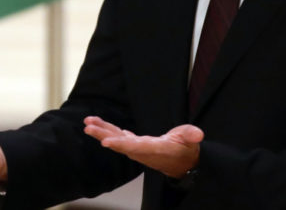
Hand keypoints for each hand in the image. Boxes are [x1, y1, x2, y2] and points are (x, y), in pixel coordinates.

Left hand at [83, 117, 202, 178]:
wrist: (182, 163)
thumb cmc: (186, 149)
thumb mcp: (191, 141)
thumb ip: (191, 136)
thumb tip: (197, 134)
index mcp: (155, 149)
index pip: (136, 147)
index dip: (120, 144)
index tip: (106, 142)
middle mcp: (142, 150)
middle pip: (120, 143)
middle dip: (103, 135)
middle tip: (88, 128)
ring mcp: (137, 148)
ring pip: (116, 139)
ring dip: (101, 131)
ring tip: (88, 123)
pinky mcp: (134, 144)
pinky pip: (117, 136)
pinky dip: (107, 130)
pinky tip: (96, 124)